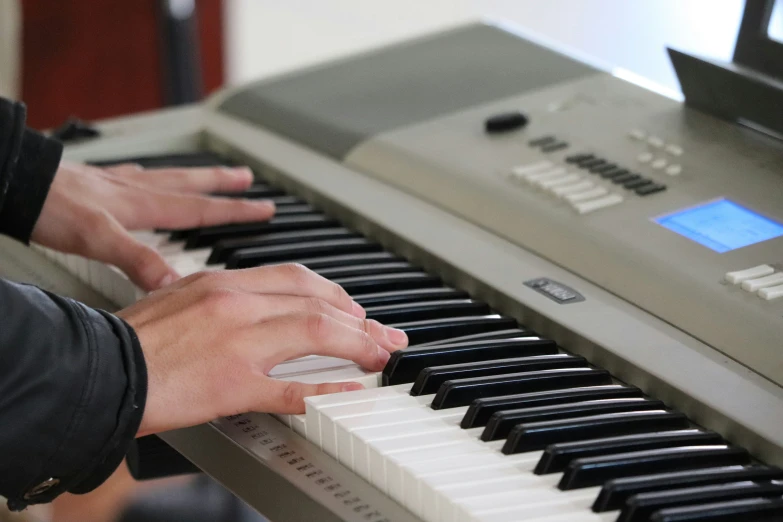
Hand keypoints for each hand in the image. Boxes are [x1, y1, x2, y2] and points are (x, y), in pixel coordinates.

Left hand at [32, 161, 275, 290]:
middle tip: (248, 179)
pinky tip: (147, 179)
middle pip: (191, 186)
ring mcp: (119, 185)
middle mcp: (137, 191)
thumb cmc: (51, 208)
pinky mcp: (99, 184)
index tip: (264, 208)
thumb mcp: (99, 239)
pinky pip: (140, 176)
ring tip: (214, 173)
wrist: (14, 183)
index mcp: (144, 205)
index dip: (235, 211)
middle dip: (223, 185)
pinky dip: (154, 177)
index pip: (202, 209)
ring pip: (169, 177)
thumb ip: (138, 259)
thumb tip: (175, 283)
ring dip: (196, 177)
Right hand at [116, 265, 408, 436]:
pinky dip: (327, 389)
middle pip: (317, 301)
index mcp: (222, 282)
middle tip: (383, 334)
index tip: (353, 309)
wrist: (94, 370)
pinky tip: (351, 390)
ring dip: (357, 344)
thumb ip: (214, 298)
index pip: (296, 278)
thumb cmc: (126, 340)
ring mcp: (238, 343)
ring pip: (316, 332)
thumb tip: (244, 305)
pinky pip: (292, 387)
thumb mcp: (173, 298)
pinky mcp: (233, 384)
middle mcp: (236, 303)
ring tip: (380, 355)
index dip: (334, 294)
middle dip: (359, 318)